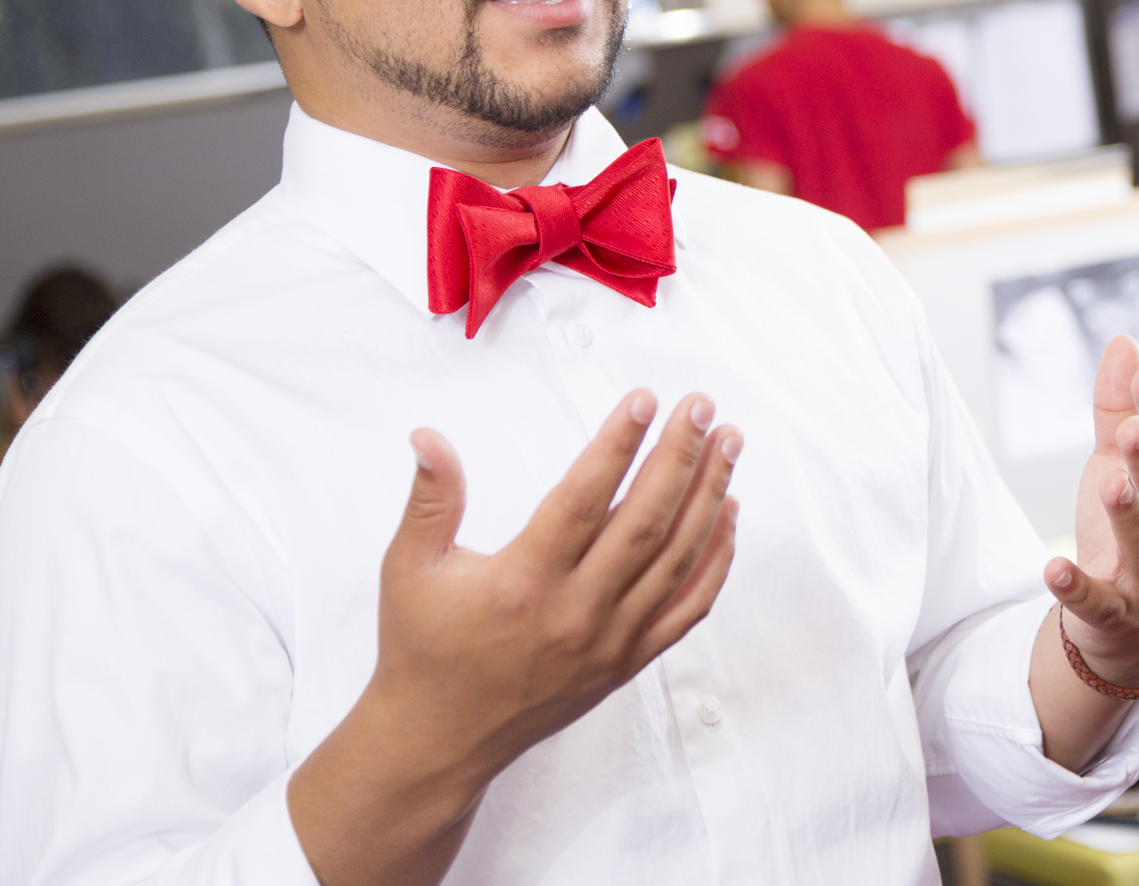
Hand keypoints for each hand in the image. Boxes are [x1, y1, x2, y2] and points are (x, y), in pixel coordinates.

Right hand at [289, 389, 739, 885]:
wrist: (440, 739)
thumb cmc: (424, 648)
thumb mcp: (410, 569)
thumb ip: (430, 499)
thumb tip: (427, 436)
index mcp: (521, 583)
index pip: (583, 499)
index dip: (617, 445)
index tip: (644, 399)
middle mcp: (574, 613)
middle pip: (645, 522)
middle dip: (680, 456)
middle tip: (702, 406)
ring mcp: (608, 641)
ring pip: (676, 560)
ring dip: (708, 496)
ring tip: (728, 443)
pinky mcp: (627, 663)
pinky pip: (687, 608)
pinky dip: (715, 560)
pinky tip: (728, 515)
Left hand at [1050, 335, 1138, 685]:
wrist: (1122, 626)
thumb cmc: (1124, 532)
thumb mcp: (1116, 464)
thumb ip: (1117, 408)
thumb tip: (1124, 341)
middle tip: (1131, 429)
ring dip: (1130, 515)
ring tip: (1109, 483)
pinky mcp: (1116, 616)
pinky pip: (1098, 602)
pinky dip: (1077, 586)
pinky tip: (1053, 568)